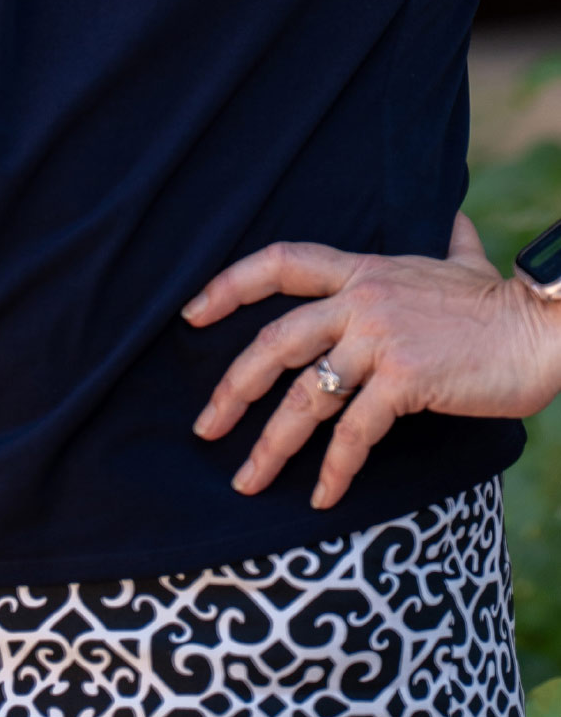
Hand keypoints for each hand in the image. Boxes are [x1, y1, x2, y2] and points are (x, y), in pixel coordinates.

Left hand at [182, 211, 560, 512]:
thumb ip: (449, 243)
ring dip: (269, 445)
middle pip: (274, 340)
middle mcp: (363, 298)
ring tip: (247, 482)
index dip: (229, 285)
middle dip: (231, 388)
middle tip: (205, 428)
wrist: (543, 330)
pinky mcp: (406, 379)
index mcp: (365, 269)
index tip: (191, 315)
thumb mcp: (464, 262)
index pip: (280, 262)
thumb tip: (455, 219)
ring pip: (304, 395)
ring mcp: (382, 337)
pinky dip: (333, 470)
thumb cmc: (501, 305)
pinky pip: (353, 431)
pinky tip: (321, 497)